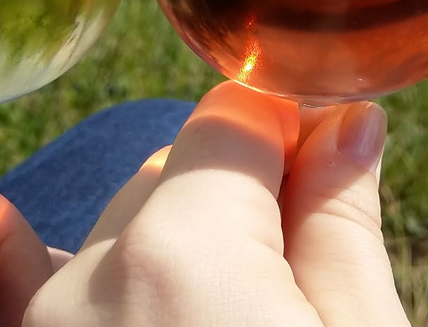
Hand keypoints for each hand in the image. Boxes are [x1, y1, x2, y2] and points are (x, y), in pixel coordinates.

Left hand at [23, 81, 409, 326]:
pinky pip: (84, 308)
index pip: (228, 120)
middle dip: (234, 207)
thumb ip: (342, 227)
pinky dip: (132, 312)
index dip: (291, 136)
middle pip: (166, 181)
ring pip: (118, 250)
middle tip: (301, 285)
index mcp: (177, 255)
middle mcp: (80, 286)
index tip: (334, 172)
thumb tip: (347, 123)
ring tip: (246, 323)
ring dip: (179, 268)